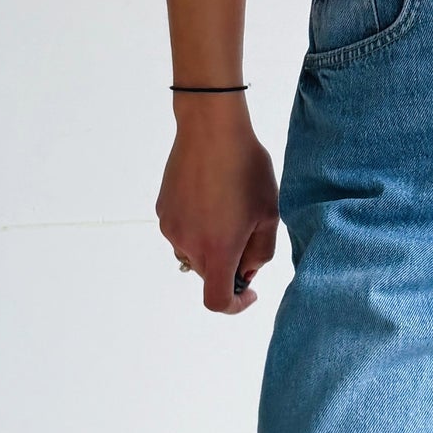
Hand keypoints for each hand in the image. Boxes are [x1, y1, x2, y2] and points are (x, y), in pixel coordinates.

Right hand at [156, 98, 279, 313]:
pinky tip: (210, 191)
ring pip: (195, 249)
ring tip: (228, 202)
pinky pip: (182, 228)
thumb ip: (261, 251)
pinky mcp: (162, 209)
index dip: (235, 305)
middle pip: (209, 273)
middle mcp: (189, 244)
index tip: (249, 291)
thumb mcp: (269, 210)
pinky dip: (197, 223)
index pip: (217, 301)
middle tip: (247, 228)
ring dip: (212, 241)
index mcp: (218, 250)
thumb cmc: (246, 166)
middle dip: (229, 262)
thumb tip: (246, 271)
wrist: (211, 128)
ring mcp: (171, 227)